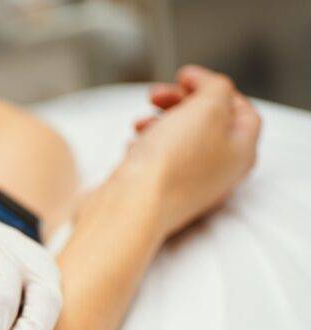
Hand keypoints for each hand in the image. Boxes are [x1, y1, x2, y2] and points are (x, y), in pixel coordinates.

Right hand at [127, 65, 261, 239]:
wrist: (133, 206)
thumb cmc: (171, 162)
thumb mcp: (207, 108)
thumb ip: (216, 88)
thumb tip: (209, 87)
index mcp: (242, 152)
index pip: (242, 110)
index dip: (213, 87)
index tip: (184, 77)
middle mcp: (221, 172)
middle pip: (209, 124)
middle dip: (181, 102)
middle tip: (157, 95)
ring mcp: (191, 186)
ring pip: (181, 141)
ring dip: (161, 122)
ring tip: (139, 121)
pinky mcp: (162, 193)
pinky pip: (160, 161)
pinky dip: (148, 145)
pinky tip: (133, 144)